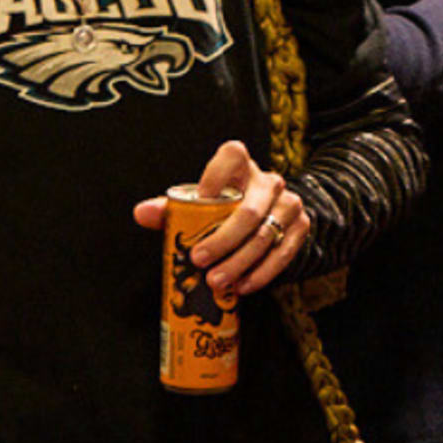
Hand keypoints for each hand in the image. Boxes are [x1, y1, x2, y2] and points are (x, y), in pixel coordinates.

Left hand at [134, 137, 308, 298]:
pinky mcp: (301, 226)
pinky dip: (262, 272)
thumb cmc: (224, 205)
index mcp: (240, 164)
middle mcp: (269, 180)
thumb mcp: (199, 202)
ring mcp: (288, 203)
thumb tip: (141, 213)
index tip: (200, 201)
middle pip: (249, 211)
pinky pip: (283, 252)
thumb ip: (171, 207)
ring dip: (239, 262)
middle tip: (199, 261)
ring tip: (217, 281)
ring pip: (265, 236)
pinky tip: (243, 286)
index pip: (232, 156)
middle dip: (223, 240)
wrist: (269, 212)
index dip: (215, 178)